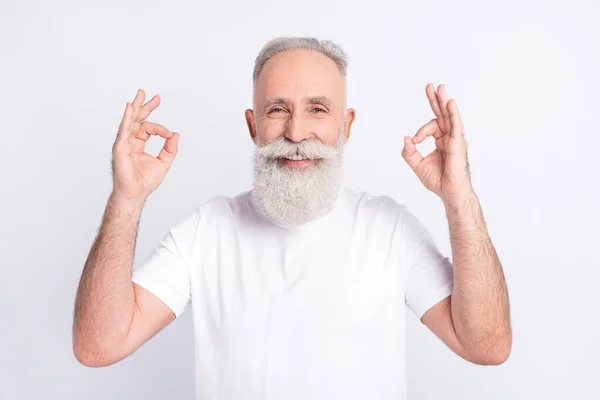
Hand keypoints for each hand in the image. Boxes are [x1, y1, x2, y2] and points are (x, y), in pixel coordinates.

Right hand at [111, 89, 179, 202]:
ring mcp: (124, 143)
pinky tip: (130, 107)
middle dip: (145, 106)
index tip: (169, 134)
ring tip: (140, 94)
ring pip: (130, 121)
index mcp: (138, 144)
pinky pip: (124, 130)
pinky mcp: (120, 147)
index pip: (148, 128)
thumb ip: (170, 148)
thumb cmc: (145, 181)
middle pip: (137, 119)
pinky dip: (126, 118)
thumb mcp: (164, 162)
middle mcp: (130, 141)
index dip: (160, 129)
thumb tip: (175, 134)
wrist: (135, 193)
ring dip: (135, 107)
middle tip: (153, 96)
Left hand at [401, 83, 473, 205]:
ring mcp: (455, 139)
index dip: (420, 131)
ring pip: (449, 116)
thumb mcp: (417, 165)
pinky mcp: (458, 143)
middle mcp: (449, 137)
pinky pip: (456, 125)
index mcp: (441, 141)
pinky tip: (450, 103)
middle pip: (442, 114)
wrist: (449, 192)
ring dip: (443, 102)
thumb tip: (406, 138)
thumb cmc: (438, 180)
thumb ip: (409, 152)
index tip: (415, 141)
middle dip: (436, 100)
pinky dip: (453, 113)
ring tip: (440, 88)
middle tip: (431, 86)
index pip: (431, 126)